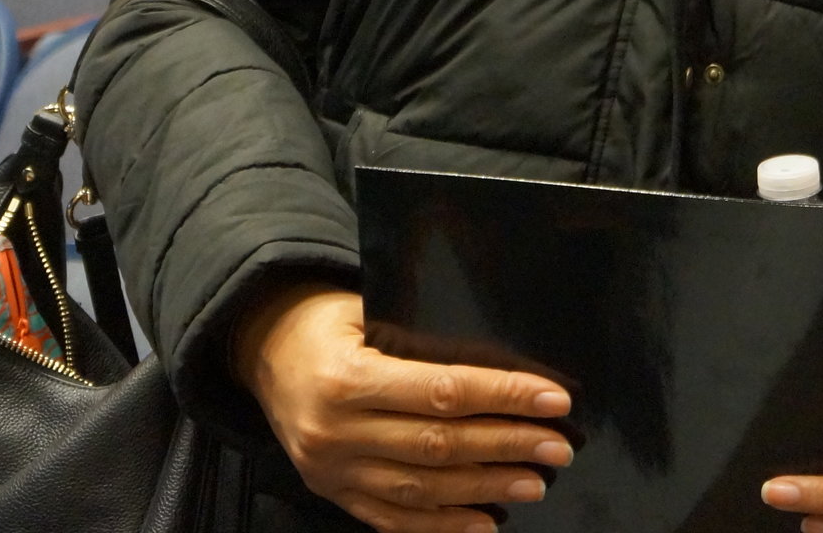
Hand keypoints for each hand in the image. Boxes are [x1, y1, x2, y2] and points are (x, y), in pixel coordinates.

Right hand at [234, 282, 576, 532]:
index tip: (553, 399)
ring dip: (485, 488)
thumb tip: (506, 358)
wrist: (264, 352)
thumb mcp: (368, 310)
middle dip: (507, 446)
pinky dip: (441, 525)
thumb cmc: (330, 322)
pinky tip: (485, 523)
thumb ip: (423, 338)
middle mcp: (337, 431)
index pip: (443, 391)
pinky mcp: (333, 493)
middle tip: (558, 445)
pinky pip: (392, 519)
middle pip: (439, 445)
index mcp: (348, 378)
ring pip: (421, 489)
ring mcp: (332, 470)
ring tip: (535, 482)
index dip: (504, 396)